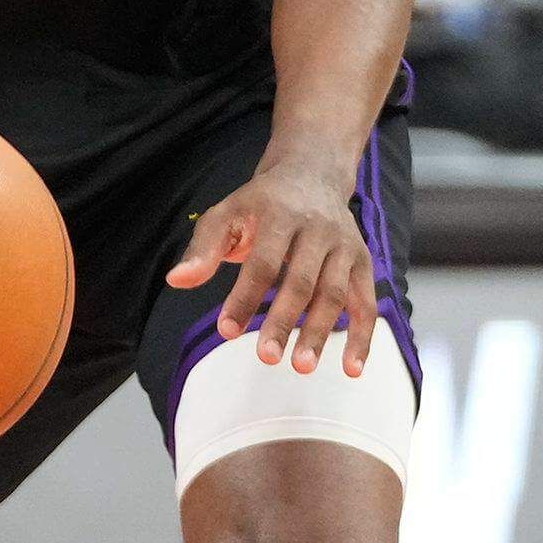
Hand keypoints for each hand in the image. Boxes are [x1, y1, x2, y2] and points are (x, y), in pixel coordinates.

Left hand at [165, 161, 376, 376]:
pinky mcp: (363, 261)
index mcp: (279, 214)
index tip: (226, 331)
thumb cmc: (260, 203)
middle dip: (284, 321)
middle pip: (301, 281)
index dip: (244, 297)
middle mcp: (317, 229)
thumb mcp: (226, 213)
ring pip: (334, 293)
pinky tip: (351, 369)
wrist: (312, 174)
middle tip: (266, 358)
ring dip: (320, 333)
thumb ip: (203, 248)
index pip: (261, 262)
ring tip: (302, 367)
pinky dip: (363, 337)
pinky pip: (366, 302)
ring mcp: (344, 245)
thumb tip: (177, 281)